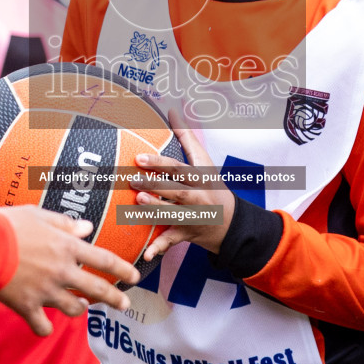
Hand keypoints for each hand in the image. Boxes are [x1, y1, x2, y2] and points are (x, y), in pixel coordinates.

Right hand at [0, 206, 137, 336]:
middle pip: (97, 289)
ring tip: (79, 307)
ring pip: (73, 309)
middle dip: (114, 298)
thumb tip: (87, 227)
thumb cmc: (7, 225)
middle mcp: (62, 271)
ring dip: (78, 309)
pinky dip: (44, 327)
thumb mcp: (38, 215)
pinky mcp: (27, 306)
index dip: (123, 269)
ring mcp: (46, 292)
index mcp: (67, 247)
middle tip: (123, 305)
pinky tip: (44, 325)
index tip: (134, 277)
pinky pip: (42, 326)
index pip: (105, 260)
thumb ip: (64, 223)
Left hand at [134, 114, 235, 260]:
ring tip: (138, 202)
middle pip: (176, 190)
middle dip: (155, 186)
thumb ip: (186, 136)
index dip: (159, 163)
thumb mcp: (203, 161)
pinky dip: (160, 248)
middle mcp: (197, 197)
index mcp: (198, 178)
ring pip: (174, 214)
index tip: (139, 158)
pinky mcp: (187, 233)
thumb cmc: (211, 186)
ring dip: (156, 210)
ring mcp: (193, 216)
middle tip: (132, 180)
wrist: (231, 222)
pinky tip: (146, 254)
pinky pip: (173, 241)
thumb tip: (172, 109)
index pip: (177, 168)